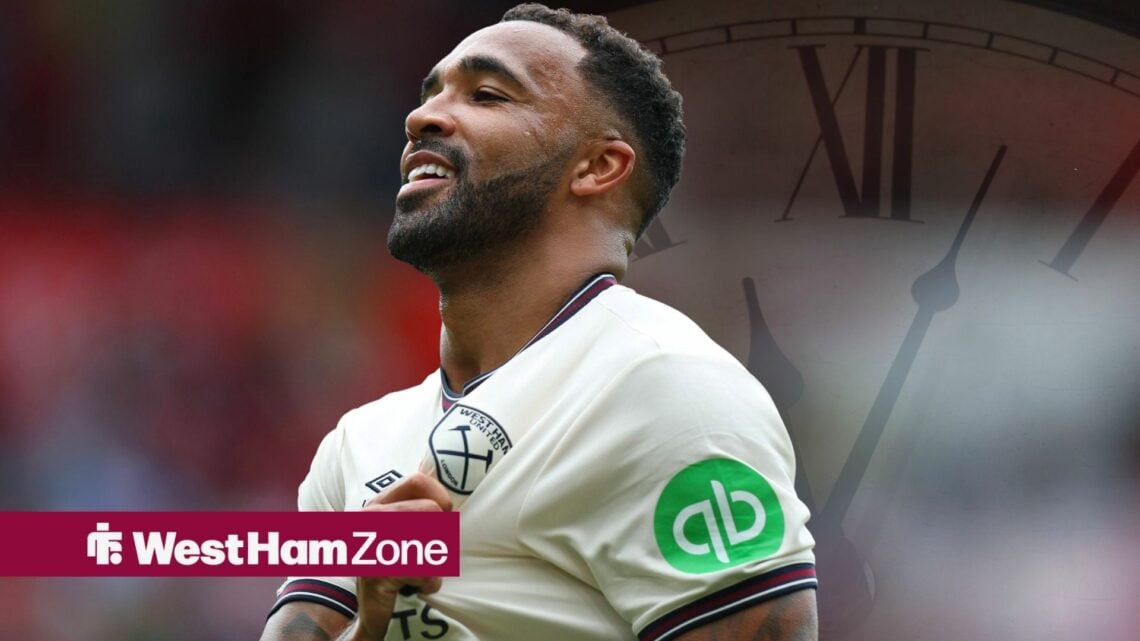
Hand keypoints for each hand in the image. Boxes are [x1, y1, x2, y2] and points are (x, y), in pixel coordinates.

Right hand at [348, 472, 453, 640]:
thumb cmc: (396, 568)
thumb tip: (446, 492)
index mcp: (380, 502)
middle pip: (432, 511)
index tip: (441, 519)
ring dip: (434, 563)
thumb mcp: (403, 529)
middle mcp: (370, 517)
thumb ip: (419, 506)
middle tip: (425, 554)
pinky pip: (426, 572)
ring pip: (432, 542)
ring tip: (418, 572)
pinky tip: (413, 587)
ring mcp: (371, 543)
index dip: (440, 499)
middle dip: (440, 537)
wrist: (374, 613)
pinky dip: (429, 584)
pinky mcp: (377, 572)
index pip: (418, 481)